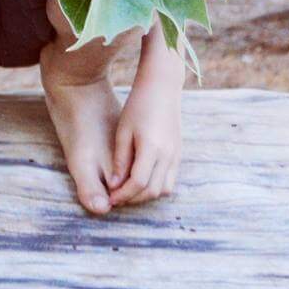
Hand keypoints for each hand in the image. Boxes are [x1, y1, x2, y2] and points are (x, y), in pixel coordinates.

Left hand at [107, 56, 182, 205]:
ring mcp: (176, 156)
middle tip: (117, 197)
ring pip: (164, 189)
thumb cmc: (138, 106)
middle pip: (152, 190)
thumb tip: (114, 184)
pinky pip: (170, 179)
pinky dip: (156, 186)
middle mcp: (168, 156)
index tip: (110, 197)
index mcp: (152, 149)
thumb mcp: (123, 131)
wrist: (162, 89)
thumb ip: (120, 159)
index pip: (138, 183)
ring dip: (146, 194)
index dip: (123, 194)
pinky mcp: (178, 154)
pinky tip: (140, 180)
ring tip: (127, 190)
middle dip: (134, 198)